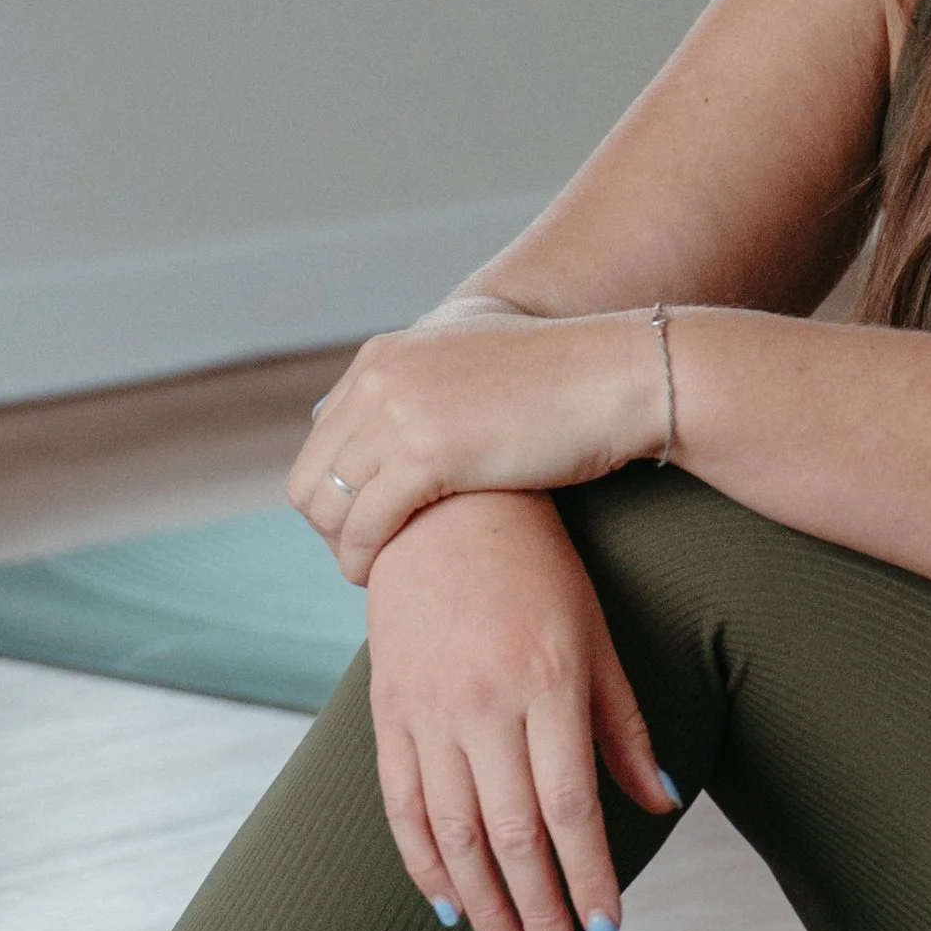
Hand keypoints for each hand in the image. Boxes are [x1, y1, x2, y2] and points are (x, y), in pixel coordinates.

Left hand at [292, 309, 662, 577]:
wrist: (618, 378)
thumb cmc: (565, 383)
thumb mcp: (473, 367)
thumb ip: (428, 386)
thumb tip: (403, 427)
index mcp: (385, 356)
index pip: (322, 437)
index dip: (336, 489)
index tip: (363, 522)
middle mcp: (379, 378)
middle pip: (311, 474)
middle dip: (329, 524)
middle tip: (364, 555)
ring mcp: (396, 414)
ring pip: (327, 506)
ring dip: (342, 548)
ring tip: (371, 569)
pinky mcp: (423, 455)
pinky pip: (363, 527)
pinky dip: (363, 558)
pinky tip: (381, 573)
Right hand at [364, 490, 680, 930]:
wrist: (442, 509)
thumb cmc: (539, 572)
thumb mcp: (596, 638)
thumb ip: (624, 725)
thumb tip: (663, 801)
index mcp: (547, 685)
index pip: (569, 806)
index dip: (589, 874)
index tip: (607, 926)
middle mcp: (483, 705)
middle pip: (511, 836)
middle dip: (538, 910)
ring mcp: (428, 712)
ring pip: (454, 834)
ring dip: (482, 906)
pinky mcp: (387, 713)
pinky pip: (401, 806)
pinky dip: (424, 864)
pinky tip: (449, 906)